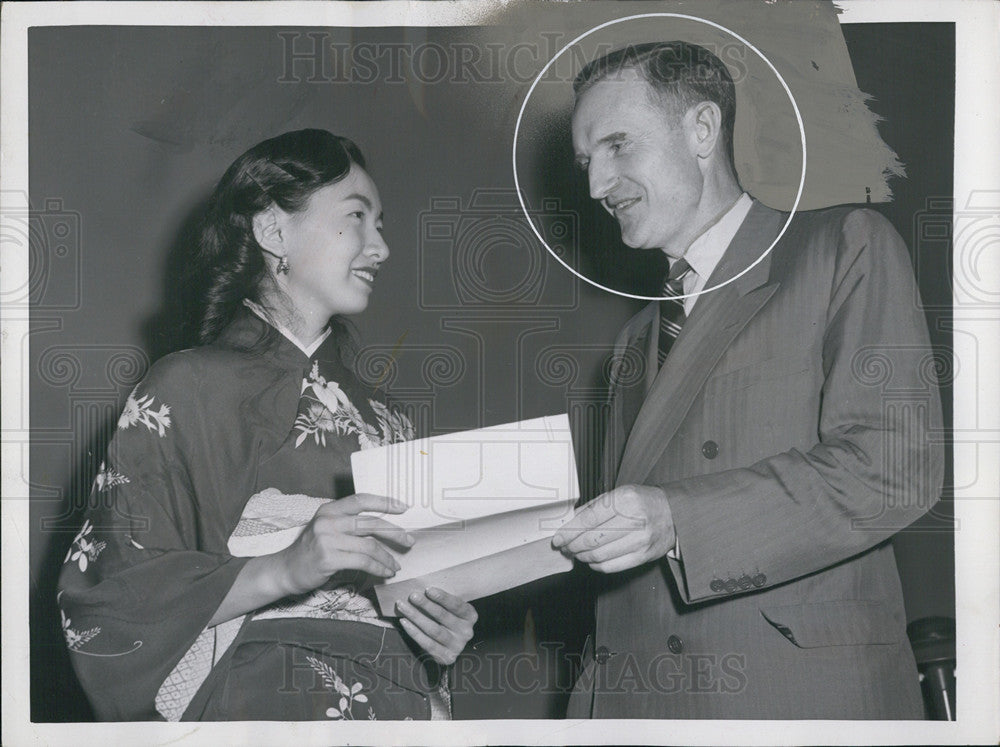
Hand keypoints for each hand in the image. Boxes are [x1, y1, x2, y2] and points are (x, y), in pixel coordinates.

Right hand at [277, 493, 413, 595]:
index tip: (404, 507)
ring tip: (395, 565)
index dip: (384, 501)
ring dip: (387, 557)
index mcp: (329, 509)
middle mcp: (328, 521)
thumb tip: (384, 526)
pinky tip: (385, 572)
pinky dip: (378, 568)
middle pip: (370, 523)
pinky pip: (362, 562)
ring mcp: (327, 540)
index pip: (361, 500)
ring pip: (369, 546)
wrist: (285, 570)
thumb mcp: (326, 528)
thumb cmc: (311, 549)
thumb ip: (348, 523)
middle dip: (395, 533)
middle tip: (409, 540)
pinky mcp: (329, 559)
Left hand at [395, 587, 476, 664]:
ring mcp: (457, 646)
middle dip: (426, 605)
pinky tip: (404, 621)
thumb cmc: (446, 619)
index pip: (456, 605)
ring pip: (433, 630)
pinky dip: (414, 632)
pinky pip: (427, 644)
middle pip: (443, 616)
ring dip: (416, 617)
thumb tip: (422, 587)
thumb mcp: (451, 609)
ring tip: (403, 606)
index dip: (442, 597)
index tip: (428, 589)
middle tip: (412, 596)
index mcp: (470, 616)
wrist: (449, 646)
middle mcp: (466, 631)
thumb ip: (442, 600)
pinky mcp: (446, 657)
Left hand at [551, 484, 675, 572]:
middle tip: (564, 546)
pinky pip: (612, 566)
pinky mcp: (643, 556)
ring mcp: (640, 540)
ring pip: (599, 555)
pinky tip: (591, 560)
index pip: (588, 519)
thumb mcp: (619, 494)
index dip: (568, 531)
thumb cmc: (642, 502)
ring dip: (582, 556)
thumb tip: (570, 522)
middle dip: (572, 545)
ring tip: (576, 553)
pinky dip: (596, 565)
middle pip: (592, 539)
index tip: (558, 538)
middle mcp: (634, 520)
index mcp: (625, 500)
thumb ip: (594, 507)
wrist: (674, 514)